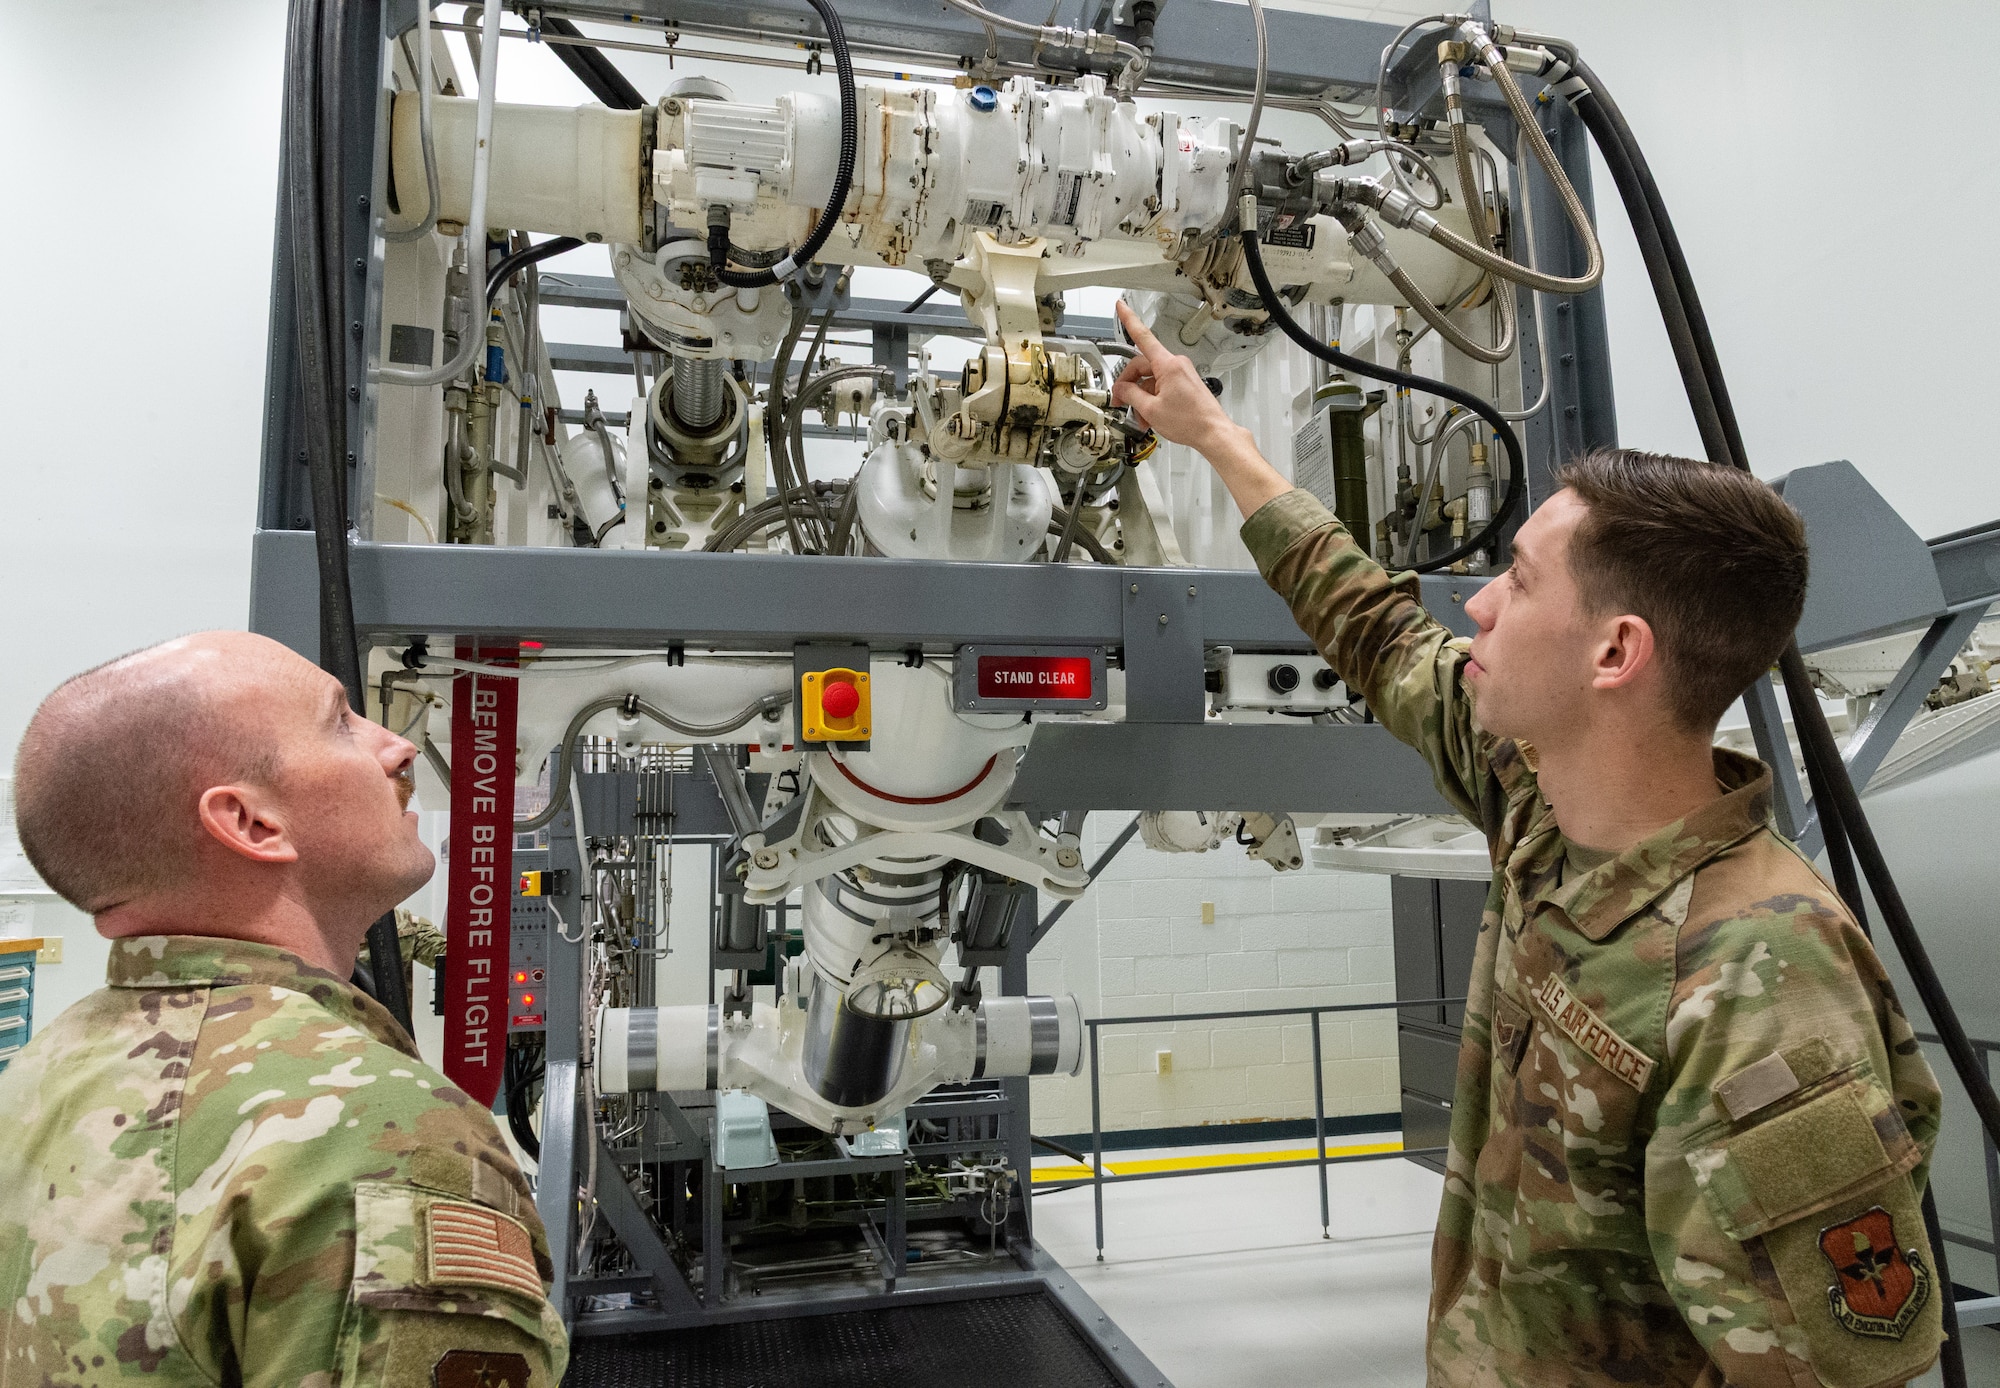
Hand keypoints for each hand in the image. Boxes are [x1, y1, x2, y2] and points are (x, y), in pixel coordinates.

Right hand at [1111, 301, 1234, 453]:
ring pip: (1151, 379)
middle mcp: (1175, 364)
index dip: (1129, 320)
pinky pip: (1162, 385)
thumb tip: (1121, 389)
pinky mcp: (1184, 383)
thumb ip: (1131, 395)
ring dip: (1142, 397)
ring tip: (1141, 417)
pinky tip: (1150, 416)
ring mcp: (1181, 373)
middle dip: (1129, 385)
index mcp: (1167, 365)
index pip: (1143, 336)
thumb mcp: (1150, 410)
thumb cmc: (1190, 421)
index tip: (1121, 306)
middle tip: (1120, 401)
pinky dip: (1153, 399)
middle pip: (1142, 366)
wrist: (1212, 432)